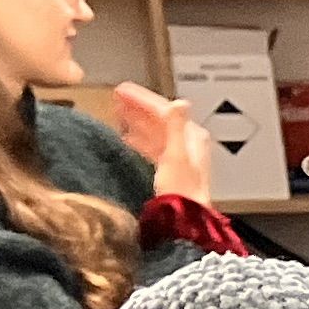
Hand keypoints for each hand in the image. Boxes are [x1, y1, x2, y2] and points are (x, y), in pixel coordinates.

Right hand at [110, 82, 215, 204]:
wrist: (184, 219)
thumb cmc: (182, 190)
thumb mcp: (176, 154)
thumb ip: (176, 126)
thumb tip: (179, 102)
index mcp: (190, 136)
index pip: (164, 109)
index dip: (142, 98)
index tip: (122, 90)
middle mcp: (187, 143)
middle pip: (159, 118)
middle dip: (138, 107)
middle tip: (117, 96)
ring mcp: (179, 155)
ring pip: (155, 131)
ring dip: (137, 121)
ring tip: (119, 112)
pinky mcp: (171, 168)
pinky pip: (153, 146)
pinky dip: (140, 139)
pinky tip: (128, 138)